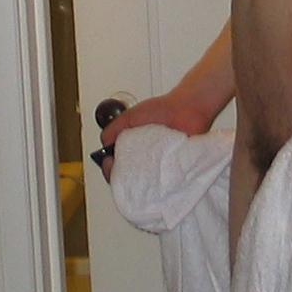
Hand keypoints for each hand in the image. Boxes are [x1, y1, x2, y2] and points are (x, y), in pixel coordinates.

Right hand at [97, 91, 216, 179]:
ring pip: (146, 184)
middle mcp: (146, 159)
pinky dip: (161, 183)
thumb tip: (103, 144)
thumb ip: (113, 129)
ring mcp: (160, 166)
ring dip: (141, 182)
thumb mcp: (130, 117)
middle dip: (122, 178)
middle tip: (121, 172)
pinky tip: (156, 179)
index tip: (108, 163)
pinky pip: (166, 183)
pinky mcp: (175, 170)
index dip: (109, 168)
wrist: (188, 107)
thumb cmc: (162, 109)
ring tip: (139, 175)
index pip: (116, 165)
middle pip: (129, 178)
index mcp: (133, 148)